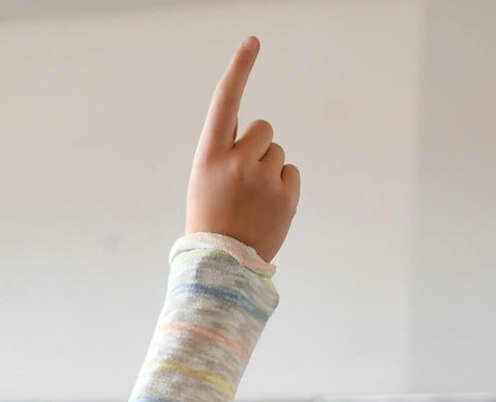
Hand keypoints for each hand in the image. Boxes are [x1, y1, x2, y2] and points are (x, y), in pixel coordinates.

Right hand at [186, 37, 299, 260]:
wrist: (222, 264)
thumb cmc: (210, 218)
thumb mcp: (205, 180)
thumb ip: (224, 151)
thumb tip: (251, 128)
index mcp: (208, 156)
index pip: (225, 103)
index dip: (239, 70)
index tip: (253, 41)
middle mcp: (235, 162)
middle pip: (264, 129)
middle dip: (259, 146)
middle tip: (244, 179)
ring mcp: (262, 179)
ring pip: (278, 153)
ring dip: (269, 170)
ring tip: (253, 200)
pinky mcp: (285, 195)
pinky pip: (291, 173)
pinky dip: (282, 187)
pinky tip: (267, 207)